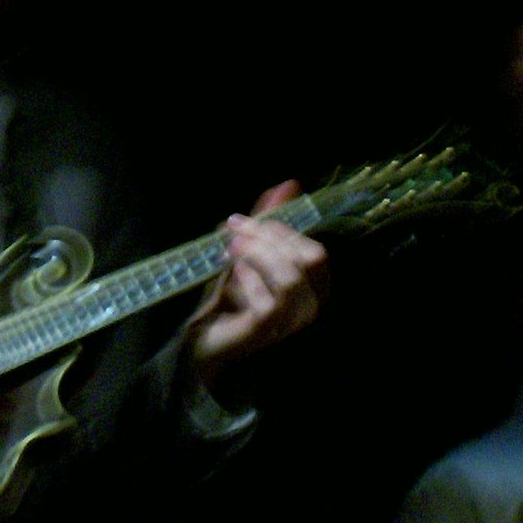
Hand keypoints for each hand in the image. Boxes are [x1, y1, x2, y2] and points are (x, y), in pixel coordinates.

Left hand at [185, 179, 328, 399]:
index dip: (283, 229)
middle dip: (269, 236)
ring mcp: (292, 323)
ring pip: (291, 278)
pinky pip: (269, 301)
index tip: (245, 220)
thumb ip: (269, 221)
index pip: (316, 253)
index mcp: (314, 288)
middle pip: (309, 259)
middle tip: (234, 229)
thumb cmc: (231, 296)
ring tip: (231, 249)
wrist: (205, 339)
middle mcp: (310, 307)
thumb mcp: (249, 252)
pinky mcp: (268, 332)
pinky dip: (249, 280)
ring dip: (258, 254)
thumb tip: (289, 184)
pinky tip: (234, 276)